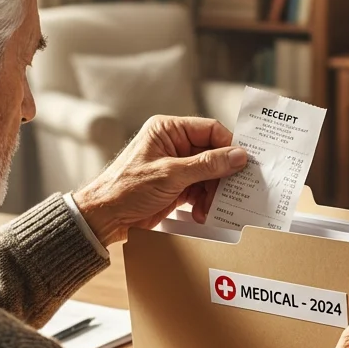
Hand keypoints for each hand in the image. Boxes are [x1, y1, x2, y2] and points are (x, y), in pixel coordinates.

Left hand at [72, 115, 247, 244]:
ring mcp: (175, 167)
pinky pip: (200, 190)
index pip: (209, 130)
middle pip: (212, 154)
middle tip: (233, 191)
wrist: (104, 218)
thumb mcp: (170, 174)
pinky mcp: (175, 186)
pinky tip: (202, 213)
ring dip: (213, 192)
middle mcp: (173, 144)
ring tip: (212, 207)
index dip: (229, 146)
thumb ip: (207, 165)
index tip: (244, 163)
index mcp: (167, 130)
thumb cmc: (126, 189)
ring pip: (209, 175)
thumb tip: (238, 156)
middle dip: (222, 175)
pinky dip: (204, 202)